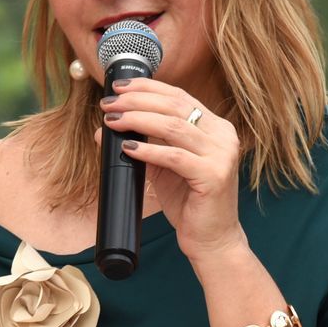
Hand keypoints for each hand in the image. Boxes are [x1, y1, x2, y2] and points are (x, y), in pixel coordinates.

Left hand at [98, 78, 246, 264]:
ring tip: (113, 121)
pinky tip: (128, 148)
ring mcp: (222, 155)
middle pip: (175, 106)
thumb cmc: (190, 202)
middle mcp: (223, 136)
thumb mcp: (163, 167)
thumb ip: (142, 144)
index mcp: (215, 128)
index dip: (148, 87)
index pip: (180, 96)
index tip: (119, 87)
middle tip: (109, 104)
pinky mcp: (214, 176)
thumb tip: (104, 129)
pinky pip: (175, 157)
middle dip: (137, 101)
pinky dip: (148, 150)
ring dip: (138, 120)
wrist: (212, 239)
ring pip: (174, 126)